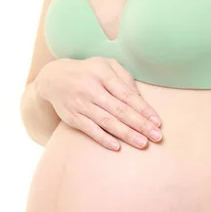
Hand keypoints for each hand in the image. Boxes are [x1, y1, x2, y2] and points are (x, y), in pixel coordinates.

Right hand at [34, 56, 161, 150]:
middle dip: (140, 124)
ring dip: (126, 134)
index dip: (143, 109)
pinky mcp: (72, 117)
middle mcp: (91, 88)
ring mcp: (81, 103)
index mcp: (102, 73)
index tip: (157, 121)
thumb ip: (124, 78)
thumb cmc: (88, 72)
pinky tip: (117, 147)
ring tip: (143, 143)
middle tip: (157, 136)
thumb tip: (140, 99)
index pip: (127, 94)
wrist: (53, 78)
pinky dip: (103, 138)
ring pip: (107, 121)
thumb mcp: (106, 65)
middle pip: (120, 110)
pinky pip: (90, 129)